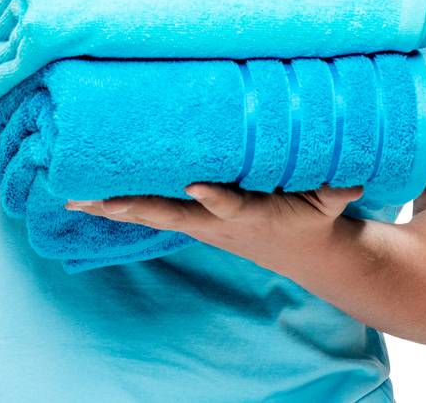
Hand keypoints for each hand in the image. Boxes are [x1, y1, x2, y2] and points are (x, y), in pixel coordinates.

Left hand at [66, 182, 364, 267]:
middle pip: (170, 215)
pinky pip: (145, 211)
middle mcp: (213, 223)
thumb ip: (337, 188)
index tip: (196, 185)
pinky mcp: (186, 218)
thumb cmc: (310, 216)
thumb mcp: (328, 205)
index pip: (229, 205)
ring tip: (71, 199)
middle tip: (100, 201)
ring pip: (148, 214)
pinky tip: (79, 198)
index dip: (214, 197)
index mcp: (248, 216)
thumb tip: (353, 175)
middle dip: (135, 208)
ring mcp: (195, 223)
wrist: (299, 251)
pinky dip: (113, 206)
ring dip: (110, 208)